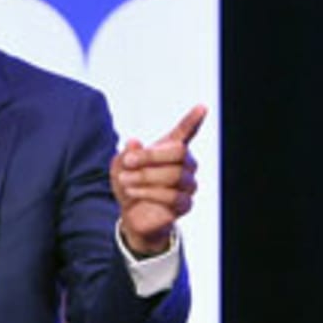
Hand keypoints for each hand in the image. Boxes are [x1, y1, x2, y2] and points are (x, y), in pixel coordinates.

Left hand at [114, 104, 204, 255]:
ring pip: (174, 175)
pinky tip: (133, 192)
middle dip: (150, 156)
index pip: (186, 131)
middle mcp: (186, 164)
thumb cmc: (129, 183)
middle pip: (178, 152)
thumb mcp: (120, 166)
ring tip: (126, 180)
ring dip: (145, 177)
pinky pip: (172, 197)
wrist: (132, 215)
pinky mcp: (186, 204)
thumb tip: (134, 142)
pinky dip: (148, 193)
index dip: (194, 120)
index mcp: (171, 148)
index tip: (202, 107)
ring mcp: (188, 184)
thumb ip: (127, 153)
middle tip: (128, 161)